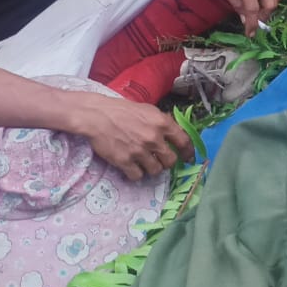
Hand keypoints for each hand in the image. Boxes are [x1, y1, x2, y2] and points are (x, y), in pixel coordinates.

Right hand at [74, 94, 192, 181]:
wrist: (98, 116)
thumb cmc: (123, 110)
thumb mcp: (148, 110)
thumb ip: (162, 122)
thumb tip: (174, 133)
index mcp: (162, 123)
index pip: (184, 141)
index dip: (188, 152)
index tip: (188, 158)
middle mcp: (153, 138)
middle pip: (170, 161)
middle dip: (167, 163)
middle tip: (160, 160)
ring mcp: (139, 151)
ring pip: (155, 170)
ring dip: (152, 169)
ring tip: (144, 163)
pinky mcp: (124, 161)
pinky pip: (138, 176)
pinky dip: (136, 174)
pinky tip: (132, 167)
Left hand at [212, 0, 281, 33]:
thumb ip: (235, 4)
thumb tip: (245, 18)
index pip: (252, 9)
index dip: (252, 24)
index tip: (250, 34)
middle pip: (269, 5)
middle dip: (263, 17)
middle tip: (255, 20)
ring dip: (269, 9)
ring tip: (259, 11)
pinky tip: (263, 0)